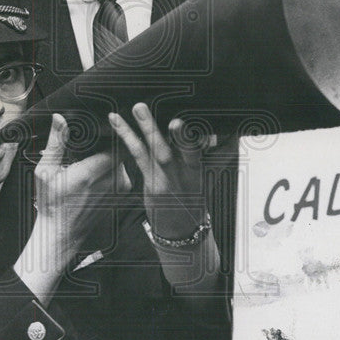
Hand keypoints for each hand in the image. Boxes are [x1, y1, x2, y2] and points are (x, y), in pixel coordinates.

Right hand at [14, 114, 117, 302]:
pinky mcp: (121, 192)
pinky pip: (123, 169)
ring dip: (112, 150)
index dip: (112, 129)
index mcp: (91, 172)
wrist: (62, 233)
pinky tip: (98, 163)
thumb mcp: (46, 171)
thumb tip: (59, 118)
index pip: (115, 141)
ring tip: (96, 147)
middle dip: (111, 138)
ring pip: (123, 157)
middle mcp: (111, 180)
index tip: (104, 120)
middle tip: (98, 133)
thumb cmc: (51, 204)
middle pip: (120, 147)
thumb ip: (56, 143)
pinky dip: (114, 163)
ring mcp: (119, 188)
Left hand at [108, 103, 208, 240]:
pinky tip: (118, 122)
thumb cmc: (194, 198)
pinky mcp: (151, 184)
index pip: (207, 151)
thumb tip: (221, 132)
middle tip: (175, 121)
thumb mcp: (207, 177)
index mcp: (202, 170)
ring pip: (158, 151)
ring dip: (147, 128)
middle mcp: (186, 175)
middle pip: (187, 153)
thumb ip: (213, 154)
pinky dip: (127, 137)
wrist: (181, 230)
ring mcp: (167, 180)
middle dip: (182, 137)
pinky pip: (138, 157)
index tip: (203, 127)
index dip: (206, 140)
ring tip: (139, 108)